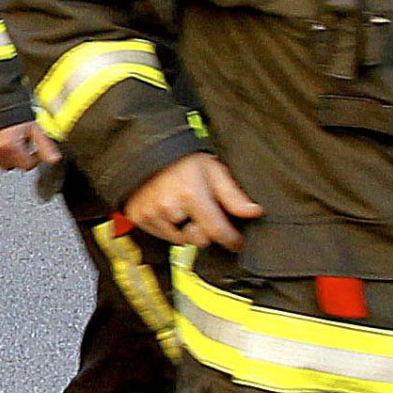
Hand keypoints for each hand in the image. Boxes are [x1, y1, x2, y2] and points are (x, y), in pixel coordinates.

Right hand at [0, 121, 57, 171]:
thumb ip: (45, 145)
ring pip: (2, 163)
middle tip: (20, 140)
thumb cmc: (13, 109)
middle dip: (20, 156)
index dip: (34, 157)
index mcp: (10, 145)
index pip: (27, 165)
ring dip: (8, 155)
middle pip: (14, 166)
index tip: (34, 149)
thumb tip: (54, 160)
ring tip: (9, 138)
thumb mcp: (34, 127)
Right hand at [124, 153, 260, 249]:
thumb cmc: (183, 159)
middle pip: (198, 240)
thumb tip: (254, 212)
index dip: (230, 240)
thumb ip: (233, 195)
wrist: (147, 150)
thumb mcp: (213, 170)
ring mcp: (151, 213)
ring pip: (180, 240)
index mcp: (191, 195)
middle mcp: (169, 207)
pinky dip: (168, 228)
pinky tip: (169, 210)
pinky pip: (161, 236)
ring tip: (183, 208)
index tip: (237, 243)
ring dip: (185, 230)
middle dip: (204, 231)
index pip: (216, 231)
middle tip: (202, 213)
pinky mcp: (138, 217)